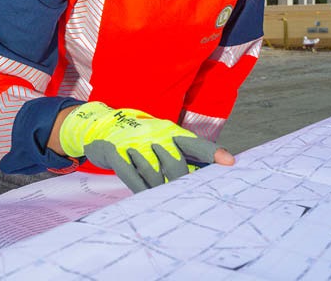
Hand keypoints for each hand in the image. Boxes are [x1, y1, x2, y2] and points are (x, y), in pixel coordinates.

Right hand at [59, 102, 230, 191]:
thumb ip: (182, 151)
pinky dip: (140, 190)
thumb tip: (209, 168)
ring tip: (169, 206)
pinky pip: (131, 177)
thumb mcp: (160, 136)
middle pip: (176, 167)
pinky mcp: (116, 153)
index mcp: (168, 131)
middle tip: (192, 200)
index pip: (195, 143)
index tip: (230, 162)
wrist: (99, 125)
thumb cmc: (136, 135)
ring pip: (154, 176)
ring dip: (159, 190)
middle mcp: (154, 136)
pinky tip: (147, 200)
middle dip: (182, 185)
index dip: (212, 152)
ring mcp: (134, 144)